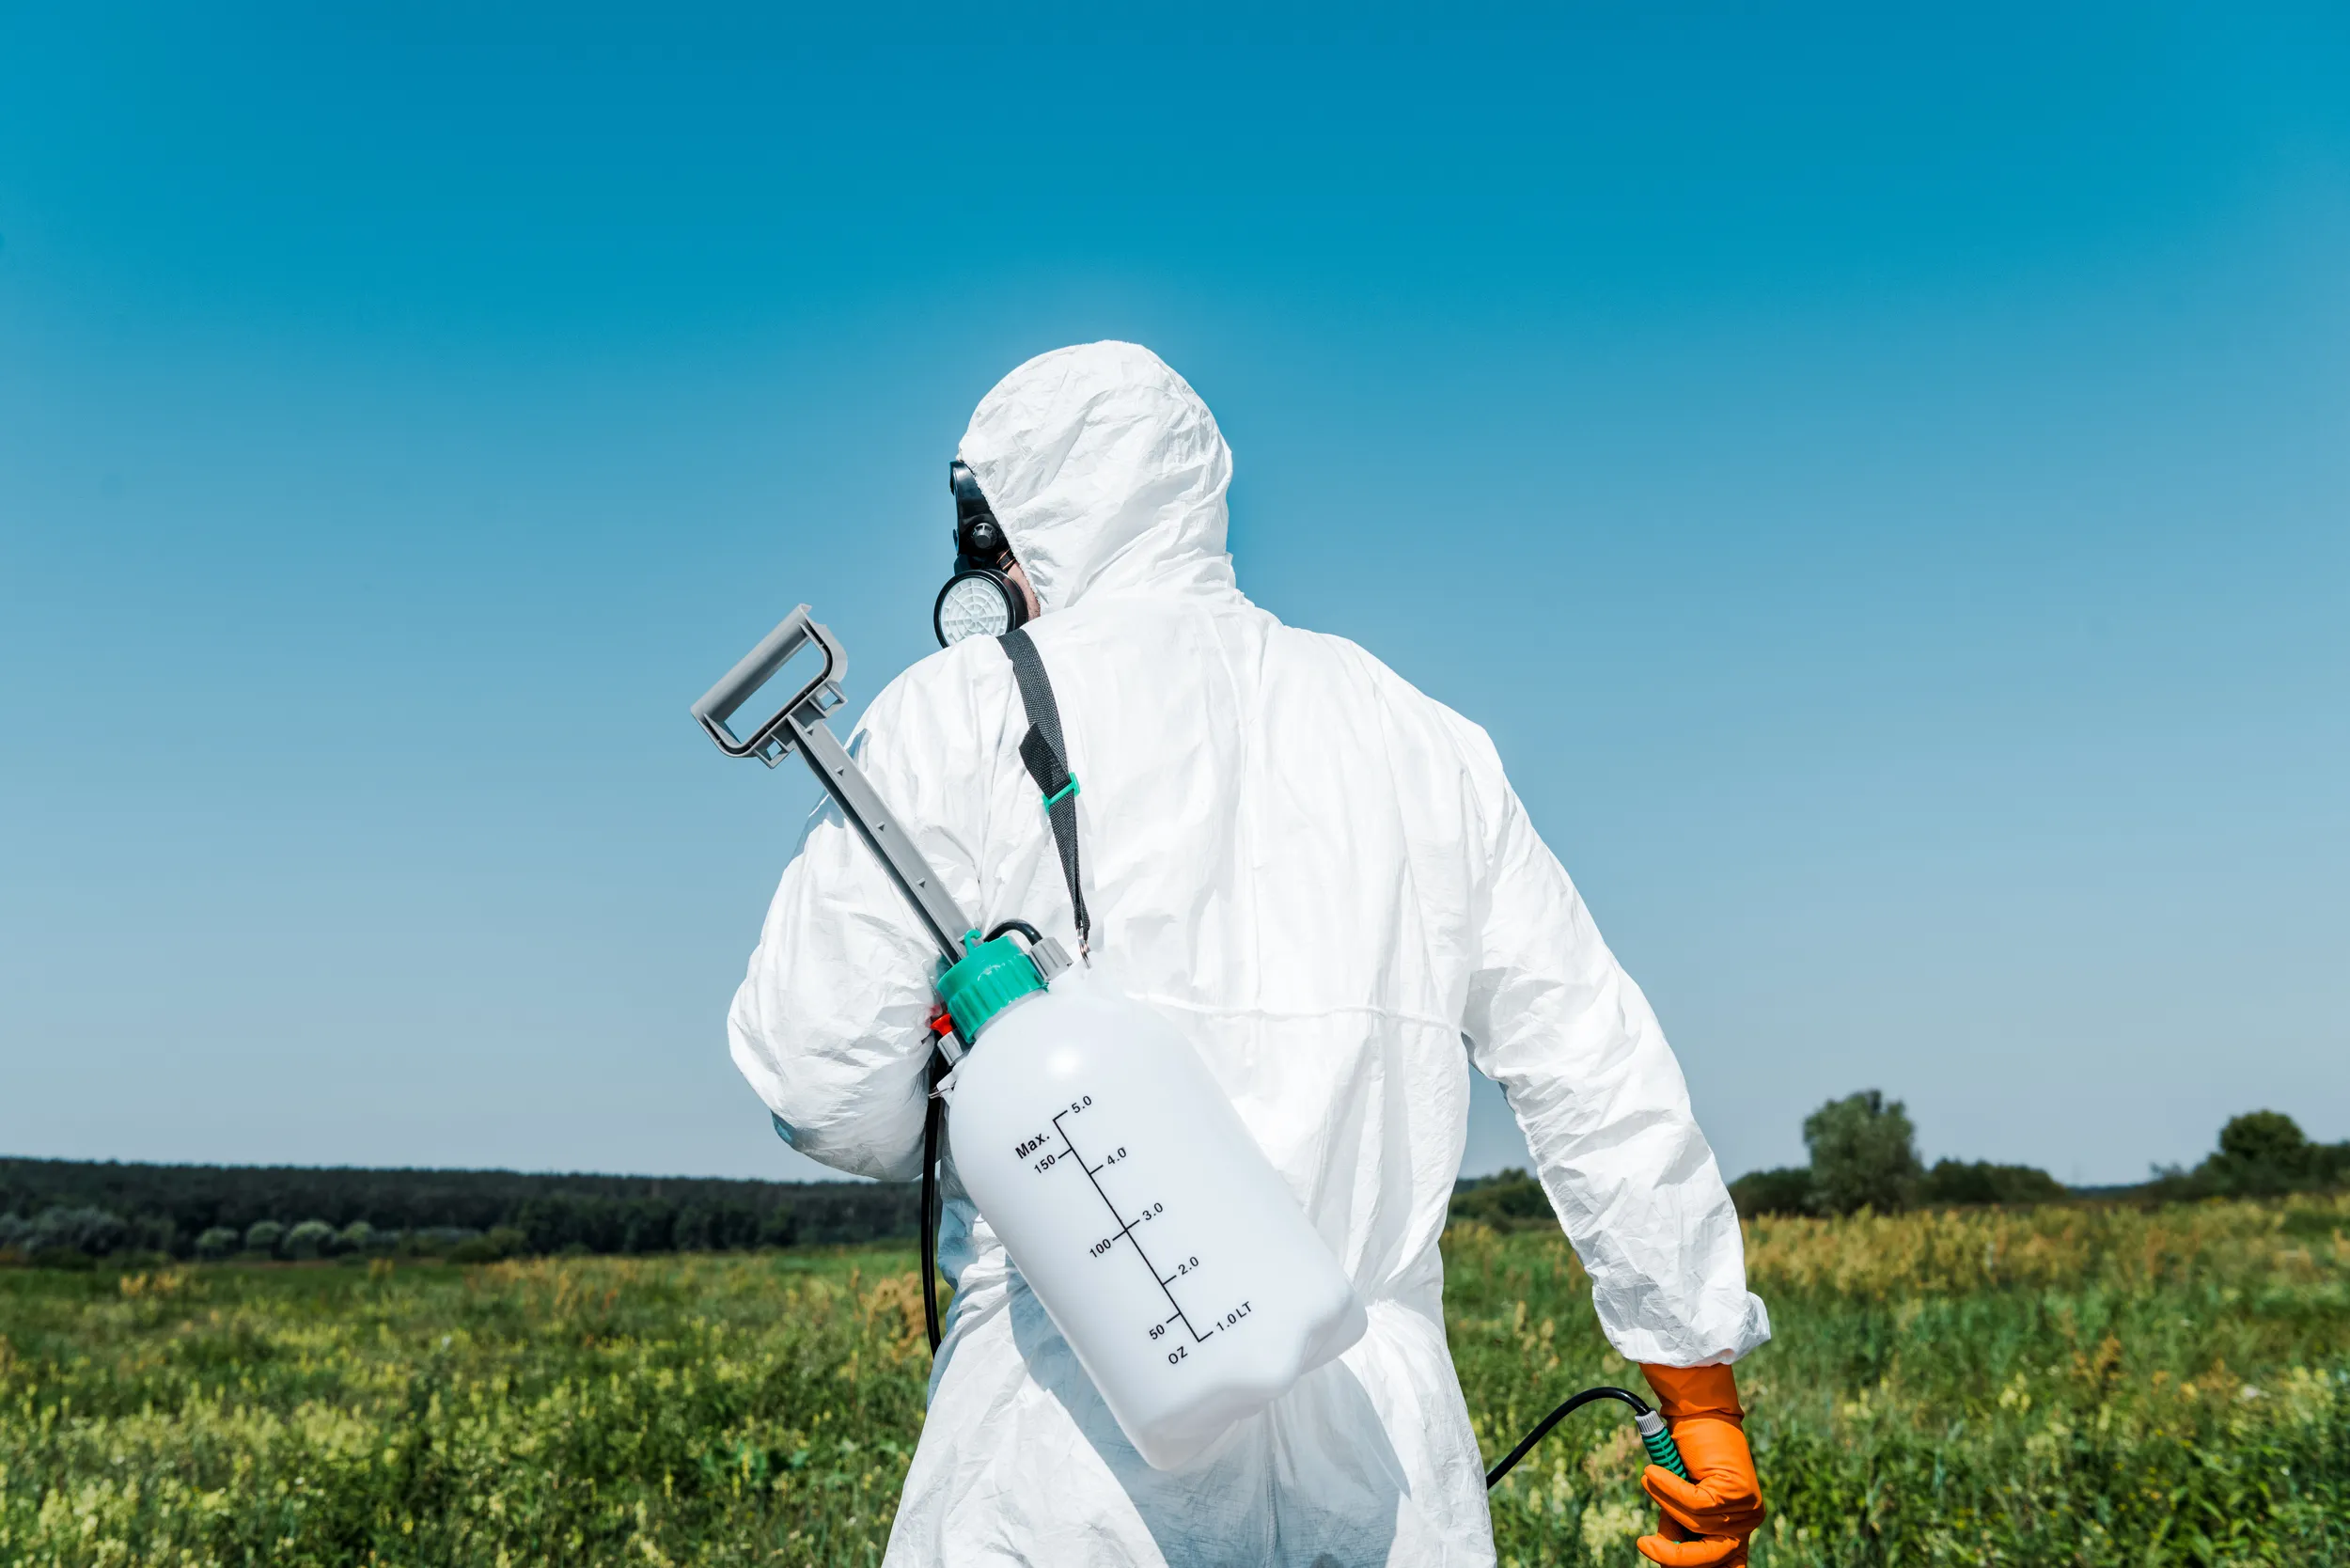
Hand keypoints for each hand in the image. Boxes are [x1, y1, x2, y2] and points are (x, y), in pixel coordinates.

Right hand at [1634, 1363, 1763, 1567]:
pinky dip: (1668, 1488)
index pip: (1731, 1566)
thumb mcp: (1681, 1499)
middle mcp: (1748, 1519)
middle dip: (1674, 1557)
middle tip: (1644, 1545)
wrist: (1698, 1410)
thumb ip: (1680, 1525)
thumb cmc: (1686, 1451)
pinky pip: (1694, 1504)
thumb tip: (1664, 1554)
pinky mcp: (1734, 1491)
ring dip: (1665, 1502)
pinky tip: (1653, 1473)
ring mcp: (1746, 1507)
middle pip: (1712, 1557)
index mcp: (1738, 1525)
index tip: (1666, 1562)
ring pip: (1697, 1527)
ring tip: (1648, 1477)